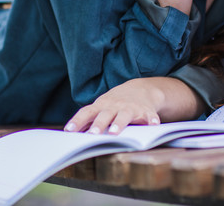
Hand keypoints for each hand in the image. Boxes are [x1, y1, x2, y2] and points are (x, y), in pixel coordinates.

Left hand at [63, 77, 204, 134]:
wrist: (141, 89)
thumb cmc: (115, 103)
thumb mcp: (101, 107)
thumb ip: (88, 118)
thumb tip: (69, 132)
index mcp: (101, 106)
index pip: (87, 112)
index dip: (78, 121)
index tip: (69, 130)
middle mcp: (115, 106)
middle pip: (105, 115)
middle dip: (99, 124)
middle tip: (93, 134)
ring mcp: (130, 108)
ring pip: (124, 116)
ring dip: (119, 123)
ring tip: (115, 132)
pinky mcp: (146, 112)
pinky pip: (150, 116)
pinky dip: (152, 120)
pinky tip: (154, 125)